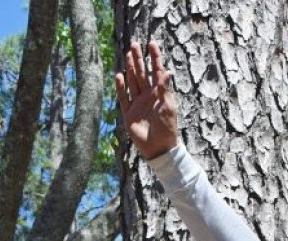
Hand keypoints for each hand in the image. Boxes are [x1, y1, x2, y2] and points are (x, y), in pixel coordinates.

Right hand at [115, 39, 177, 160]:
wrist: (159, 149)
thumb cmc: (167, 129)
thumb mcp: (167, 107)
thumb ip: (164, 89)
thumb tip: (168, 71)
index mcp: (159, 94)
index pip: (156, 72)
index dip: (154, 58)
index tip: (151, 43)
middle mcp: (148, 96)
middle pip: (141, 73)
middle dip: (138, 59)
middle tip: (134, 44)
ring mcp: (138, 104)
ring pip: (133, 82)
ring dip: (130, 68)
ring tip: (128, 54)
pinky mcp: (129, 113)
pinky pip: (123, 97)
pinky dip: (121, 87)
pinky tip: (119, 76)